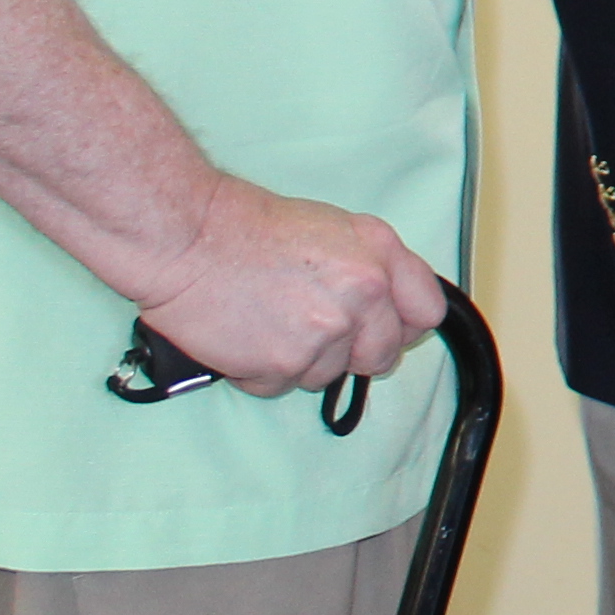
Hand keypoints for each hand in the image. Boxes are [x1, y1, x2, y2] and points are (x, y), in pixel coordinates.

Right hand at [136, 177, 444, 396]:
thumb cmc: (252, 228)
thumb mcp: (337, 228)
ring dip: (300, 360)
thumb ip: (375, 266)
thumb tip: (393, 308)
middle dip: (351, 352)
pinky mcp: (283, 364)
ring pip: (329, 375)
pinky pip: (282, 386)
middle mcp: (363, 296)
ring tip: (267, 320)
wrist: (188, 239)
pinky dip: (261, 371)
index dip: (403, 325)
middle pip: (381, 357)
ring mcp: (325, 333)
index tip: (383, 329)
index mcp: (380, 258)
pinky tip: (244, 336)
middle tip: (310, 329)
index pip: (426, 313)